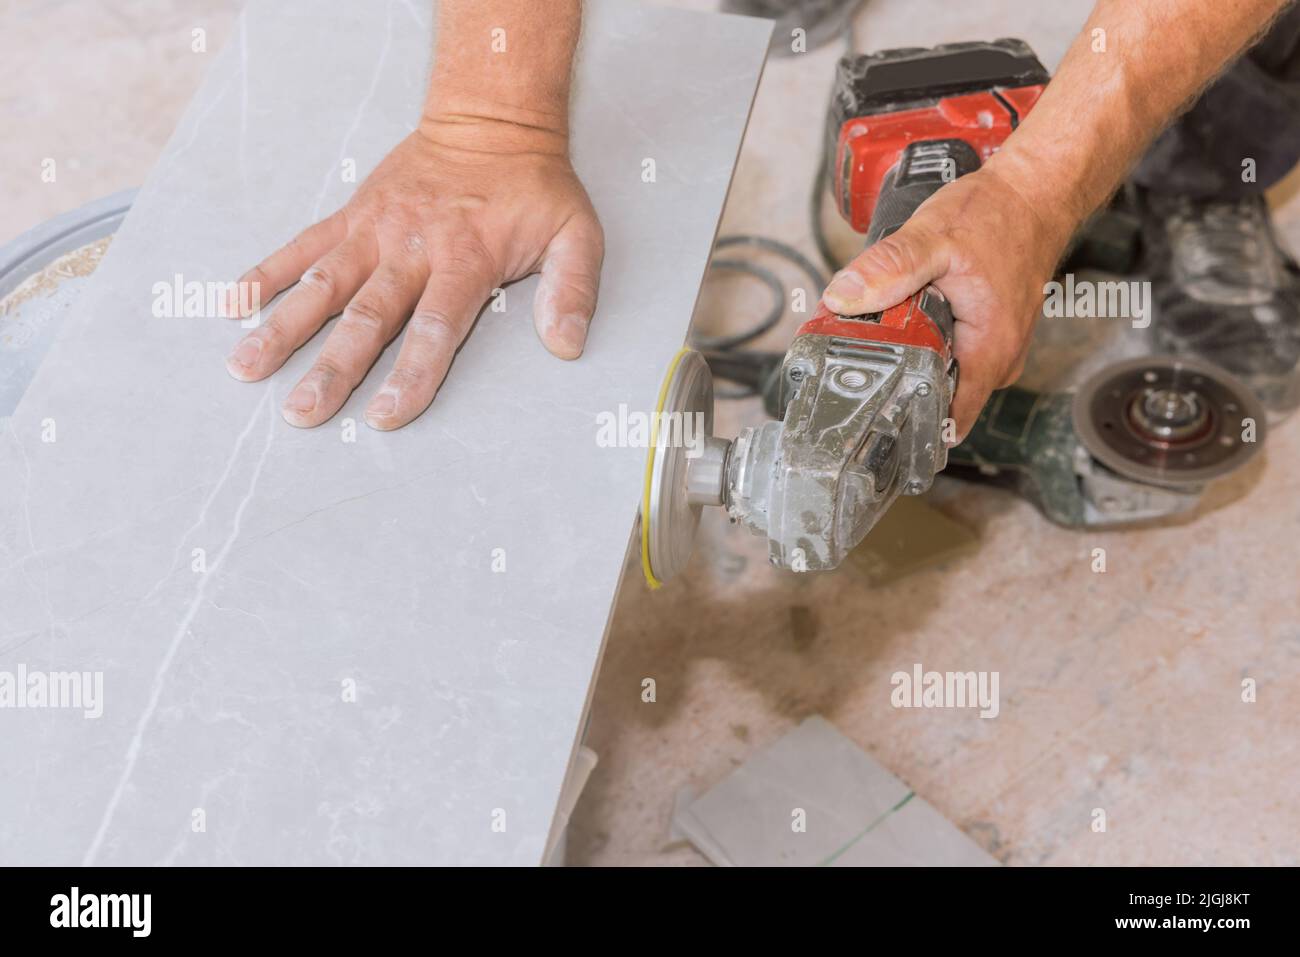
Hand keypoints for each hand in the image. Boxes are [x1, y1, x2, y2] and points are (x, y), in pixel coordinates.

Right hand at [225, 119, 603, 429]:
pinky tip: (235, 304)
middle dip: (333, 369)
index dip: (411, 374)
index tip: (384, 415)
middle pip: (368, 318)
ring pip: (323, 286)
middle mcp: (412, 249)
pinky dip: (269, 272)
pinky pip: (305, 245)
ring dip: (283, 329)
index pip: (435, 328)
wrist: (492, 121)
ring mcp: (375, 231)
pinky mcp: (353, 215)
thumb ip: (572, 291)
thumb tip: (566, 345)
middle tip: (302, 413)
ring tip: (246, 368)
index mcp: (465, 261)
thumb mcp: (577, 235)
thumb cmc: (535, 188)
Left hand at [819, 163, 1072, 439]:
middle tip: (858, 351)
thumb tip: (843, 298)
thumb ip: (888, 270)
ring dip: (908, 354)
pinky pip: (948, 351)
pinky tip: (905, 315)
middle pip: (934, 396)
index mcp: (989, 351)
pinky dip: (923, 337)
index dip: (902, 420)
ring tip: (882, 325)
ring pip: (939, 371)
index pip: (945, 421)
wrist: (1033, 191)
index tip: (865, 409)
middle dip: (895, 378)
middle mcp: (998, 360)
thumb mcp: (933, 237)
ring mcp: (994, 350)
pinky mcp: (987, 335)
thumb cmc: (996, 214)